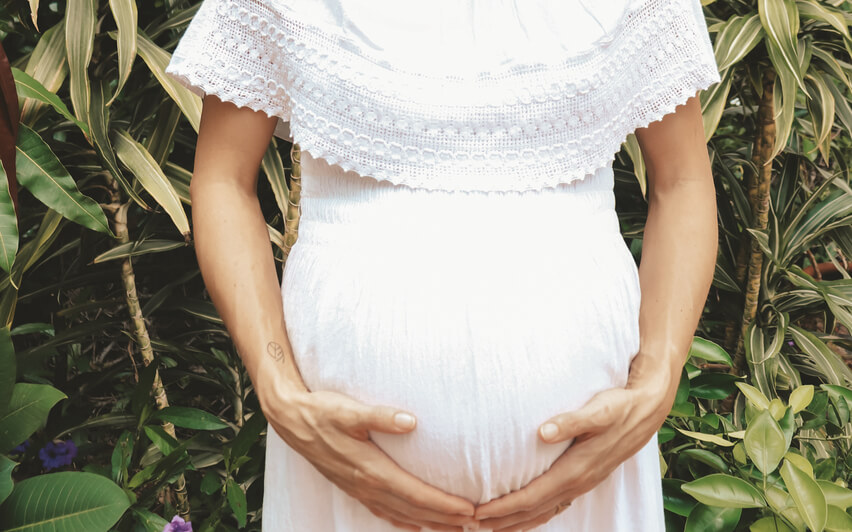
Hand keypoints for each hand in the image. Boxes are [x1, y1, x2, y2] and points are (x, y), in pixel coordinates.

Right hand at [262, 388, 478, 530]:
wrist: (291, 419)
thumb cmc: (322, 411)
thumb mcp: (350, 410)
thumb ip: (381, 416)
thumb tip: (411, 421)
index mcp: (371, 469)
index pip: (416, 494)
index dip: (444, 505)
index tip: (470, 510)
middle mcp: (367, 485)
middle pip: (413, 510)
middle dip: (445, 519)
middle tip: (475, 524)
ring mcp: (359, 489)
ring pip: (400, 514)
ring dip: (429, 523)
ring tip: (455, 529)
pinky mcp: (353, 486)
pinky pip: (383, 511)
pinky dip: (403, 520)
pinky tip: (414, 525)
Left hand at [473, 352, 679, 531]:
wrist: (645, 411)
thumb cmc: (619, 407)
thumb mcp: (598, 410)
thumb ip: (571, 421)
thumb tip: (543, 432)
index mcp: (576, 470)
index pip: (532, 496)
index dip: (503, 507)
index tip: (477, 511)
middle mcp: (577, 483)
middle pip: (533, 511)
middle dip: (502, 520)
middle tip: (470, 524)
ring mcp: (581, 484)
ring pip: (543, 512)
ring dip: (515, 522)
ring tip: (487, 527)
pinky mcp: (582, 480)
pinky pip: (553, 506)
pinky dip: (533, 515)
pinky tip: (521, 516)